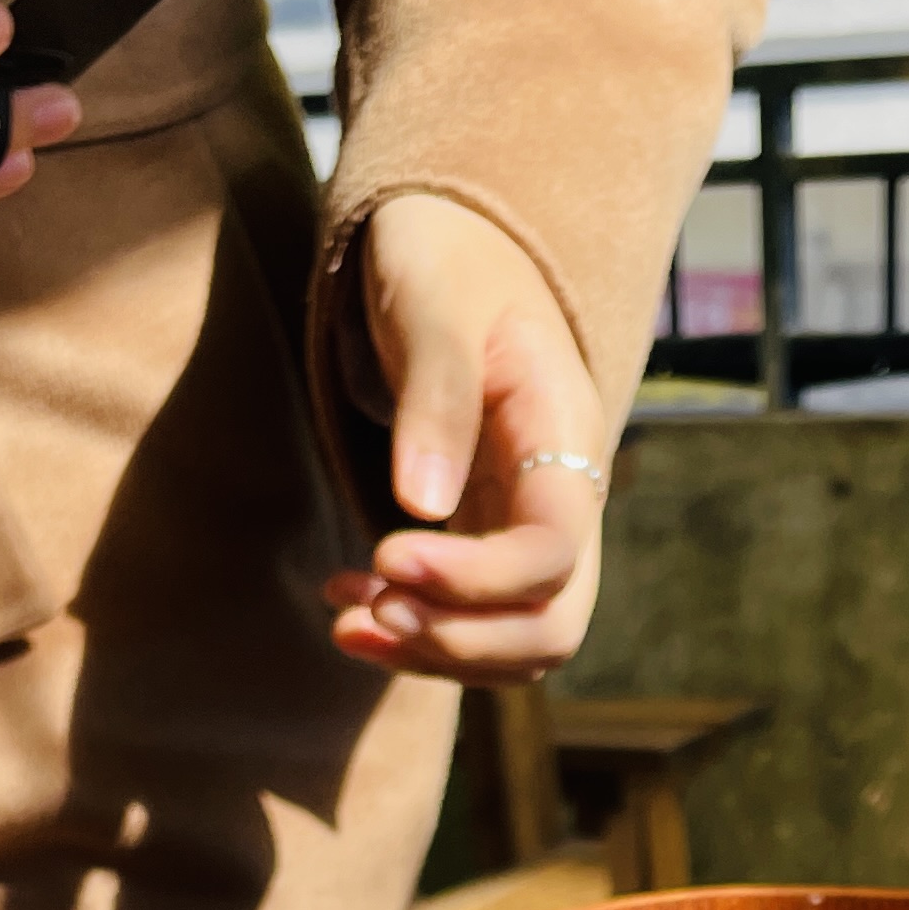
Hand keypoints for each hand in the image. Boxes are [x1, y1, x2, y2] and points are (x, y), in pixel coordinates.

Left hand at [323, 193, 608, 682]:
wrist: (457, 255)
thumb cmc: (446, 265)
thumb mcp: (437, 305)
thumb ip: (436, 396)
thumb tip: (421, 504)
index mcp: (566, 436)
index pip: (552, 553)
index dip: (475, 580)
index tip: (386, 554)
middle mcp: (565, 500)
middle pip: (551, 626)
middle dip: (459, 642)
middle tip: (368, 608)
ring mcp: (531, 531)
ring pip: (514, 645)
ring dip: (430, 654)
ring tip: (342, 618)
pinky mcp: (489, 548)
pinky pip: (471, 626)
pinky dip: (412, 639)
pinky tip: (344, 607)